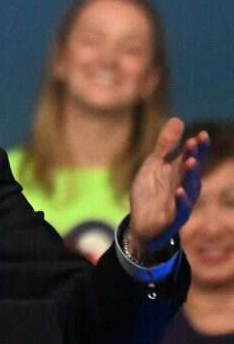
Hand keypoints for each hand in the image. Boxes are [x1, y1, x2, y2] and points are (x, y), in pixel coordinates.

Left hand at [127, 117, 208, 258]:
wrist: (141, 224)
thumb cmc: (150, 193)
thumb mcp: (153, 165)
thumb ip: (165, 145)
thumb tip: (178, 119)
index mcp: (180, 174)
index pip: (192, 158)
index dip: (198, 148)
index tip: (201, 134)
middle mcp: (185, 188)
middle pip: (191, 171)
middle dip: (194, 157)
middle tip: (195, 142)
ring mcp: (180, 204)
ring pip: (189, 189)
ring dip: (190, 176)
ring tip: (191, 162)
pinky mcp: (172, 220)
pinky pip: (180, 211)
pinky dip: (181, 201)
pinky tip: (180, 191)